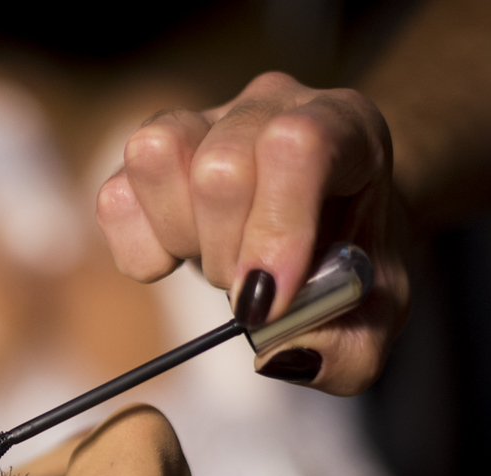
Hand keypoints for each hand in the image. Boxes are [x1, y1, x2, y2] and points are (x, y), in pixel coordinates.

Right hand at [96, 72, 408, 395]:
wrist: (330, 229)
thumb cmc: (351, 265)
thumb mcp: (375, 318)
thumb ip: (345, 348)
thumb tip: (277, 354)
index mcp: (344, 125)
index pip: (297, 147)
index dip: (276, 227)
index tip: (270, 300)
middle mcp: (269, 106)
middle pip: (218, 168)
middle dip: (227, 255)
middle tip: (253, 285)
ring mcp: (203, 120)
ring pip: (157, 157)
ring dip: (180, 237)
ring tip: (215, 259)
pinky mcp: (151, 153)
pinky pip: (115, 196)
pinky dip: (139, 248)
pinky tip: (178, 256)